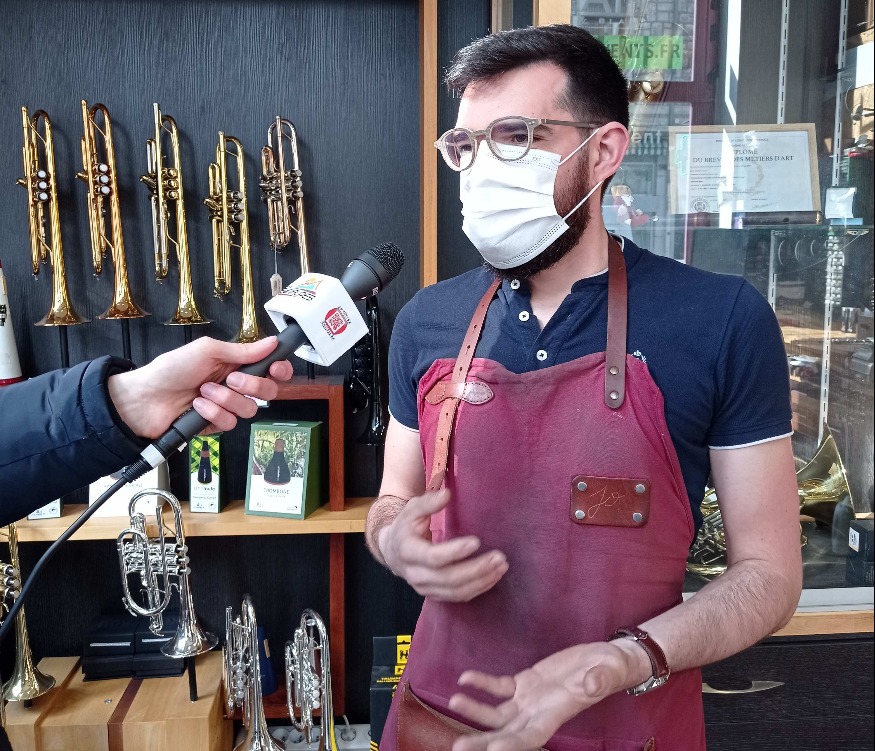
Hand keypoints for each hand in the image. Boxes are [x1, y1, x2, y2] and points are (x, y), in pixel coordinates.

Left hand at [108, 336, 293, 438]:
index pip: (270, 369)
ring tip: (203, 392)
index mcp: (236, 364)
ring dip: (226, 399)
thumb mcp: (207, 350)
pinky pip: (230, 423)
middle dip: (253, 386)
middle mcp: (235, 385)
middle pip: (267, 391)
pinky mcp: (216, 424)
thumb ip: (242, 350)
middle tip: (232, 379)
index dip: (279, 370)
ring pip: (249, 409)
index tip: (276, 369)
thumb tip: (271, 342)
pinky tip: (197, 406)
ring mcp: (226, 406)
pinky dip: (213, 413)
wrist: (145, 398)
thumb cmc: (171, 369)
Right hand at [378, 487, 508, 600]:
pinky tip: (493, 577)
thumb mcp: (411, 510)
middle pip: (448, 578)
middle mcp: (415, 574)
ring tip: (501, 567)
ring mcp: (425, 588)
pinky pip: (458, 597)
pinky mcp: (435, 595)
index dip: (455, 551)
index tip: (476, 541)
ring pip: (456, 591)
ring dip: (482, 581)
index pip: (433, 557)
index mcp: (408, 551)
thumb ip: (428, 502)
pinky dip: (478, 588)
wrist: (392, 551)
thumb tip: (447, 494)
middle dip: (476, 569)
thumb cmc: (406, 527)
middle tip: (499, 558)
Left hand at [447, 640, 651, 750]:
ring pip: (497, 713)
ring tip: (453, 701)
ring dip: (475, 710)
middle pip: (507, 733)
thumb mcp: (608, 671)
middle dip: (482, 741)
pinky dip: (483, 684)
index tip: (493, 750)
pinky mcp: (526, 682)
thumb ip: (599, 681)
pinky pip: (500, 687)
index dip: (513, 745)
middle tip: (457, 747)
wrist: (605, 660)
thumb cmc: (611, 669)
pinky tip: (465, 678)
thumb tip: (591, 686)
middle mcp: (540, 712)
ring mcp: (530, 699)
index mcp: (558, 714)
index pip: (532, 737)